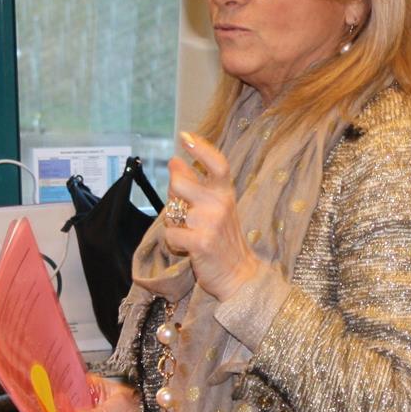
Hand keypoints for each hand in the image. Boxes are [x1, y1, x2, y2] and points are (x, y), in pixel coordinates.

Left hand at [165, 131, 260, 300]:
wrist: (239, 275)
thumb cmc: (223, 240)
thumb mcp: (216, 208)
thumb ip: (197, 185)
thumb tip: (175, 161)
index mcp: (226, 193)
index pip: (217, 163)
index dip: (200, 148)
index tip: (184, 136)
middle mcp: (220, 204)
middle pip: (179, 182)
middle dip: (173, 193)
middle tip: (183, 209)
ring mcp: (211, 223)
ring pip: (172, 211)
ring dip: (175, 222)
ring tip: (190, 232)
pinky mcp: (201, 242)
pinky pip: (171, 234)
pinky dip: (174, 242)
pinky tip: (188, 247)